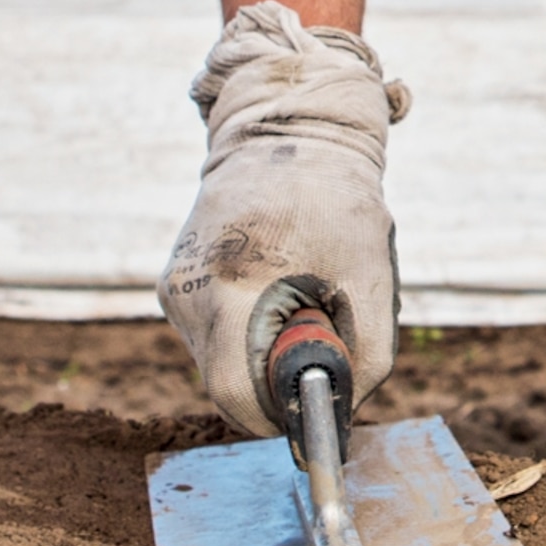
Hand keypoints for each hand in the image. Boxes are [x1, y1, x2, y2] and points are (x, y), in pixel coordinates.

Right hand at [158, 2, 408, 436]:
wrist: (286, 131)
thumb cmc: (335, 200)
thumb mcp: (372, 276)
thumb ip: (368, 355)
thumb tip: (346, 412)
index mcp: (231, 284)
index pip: (232, 392)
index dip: (274, 415)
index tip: (311, 407)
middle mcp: (188, 289)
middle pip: (224, 382)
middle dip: (275, 377)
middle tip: (317, 328)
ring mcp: (175, 286)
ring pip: (217, 361)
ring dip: (260, 350)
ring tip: (297, 292)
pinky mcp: (173, 283)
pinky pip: (212, 334)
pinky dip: (245, 327)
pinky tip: (272, 281)